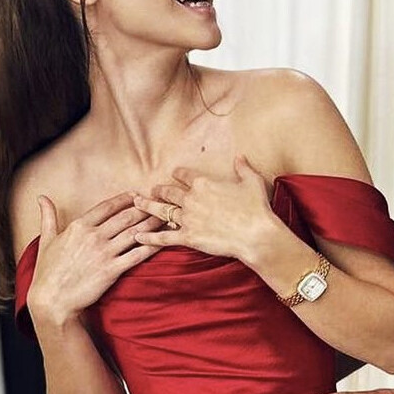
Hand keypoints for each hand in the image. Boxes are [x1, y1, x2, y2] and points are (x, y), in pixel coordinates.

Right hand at [27, 192, 163, 326]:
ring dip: (153, 223)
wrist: (52, 301)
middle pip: (126, 217)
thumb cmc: (47, 272)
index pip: (107, 206)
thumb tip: (41, 197)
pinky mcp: (112, 270)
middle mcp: (93, 236)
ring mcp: (104, 253)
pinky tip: (165, 240)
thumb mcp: (46, 240)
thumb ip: (48, 216)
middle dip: (145, 208)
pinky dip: (153, 246)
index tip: (137, 194)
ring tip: (168, 217)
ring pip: (135, 233)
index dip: (125, 199)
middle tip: (159, 203)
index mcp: (78, 226)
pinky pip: (138, 255)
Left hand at [132, 155, 278, 261]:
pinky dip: (149, 237)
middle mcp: (191, 199)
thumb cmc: (256, 208)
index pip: (185, 175)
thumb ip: (243, 167)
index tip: (174, 174)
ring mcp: (187, 218)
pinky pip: (164, 237)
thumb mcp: (252, 182)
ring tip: (137, 204)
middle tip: (152, 190)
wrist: (255, 234)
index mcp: (204, 183)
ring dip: (148, 207)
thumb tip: (240, 156)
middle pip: (169, 192)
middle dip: (159, 190)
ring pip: (161, 211)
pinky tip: (137, 236)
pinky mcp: (188, 237)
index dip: (178, 174)